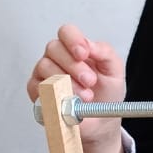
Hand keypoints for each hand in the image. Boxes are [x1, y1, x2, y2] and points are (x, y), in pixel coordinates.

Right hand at [27, 24, 126, 152]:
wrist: (102, 120)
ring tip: (86, 97)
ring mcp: (44, 73)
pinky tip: (69, 102)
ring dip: (67, 82)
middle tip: (90, 81)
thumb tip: (90, 44)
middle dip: (74, 66)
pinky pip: (37, 87)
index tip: (84, 53)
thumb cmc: (107, 93)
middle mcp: (57, 58)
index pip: (66, 32)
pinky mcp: (37, 91)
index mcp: (75, 48)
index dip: (73, 40)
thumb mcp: (114, 71)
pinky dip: (55, 94)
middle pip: (53, 48)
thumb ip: (106, 52)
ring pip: (45, 66)